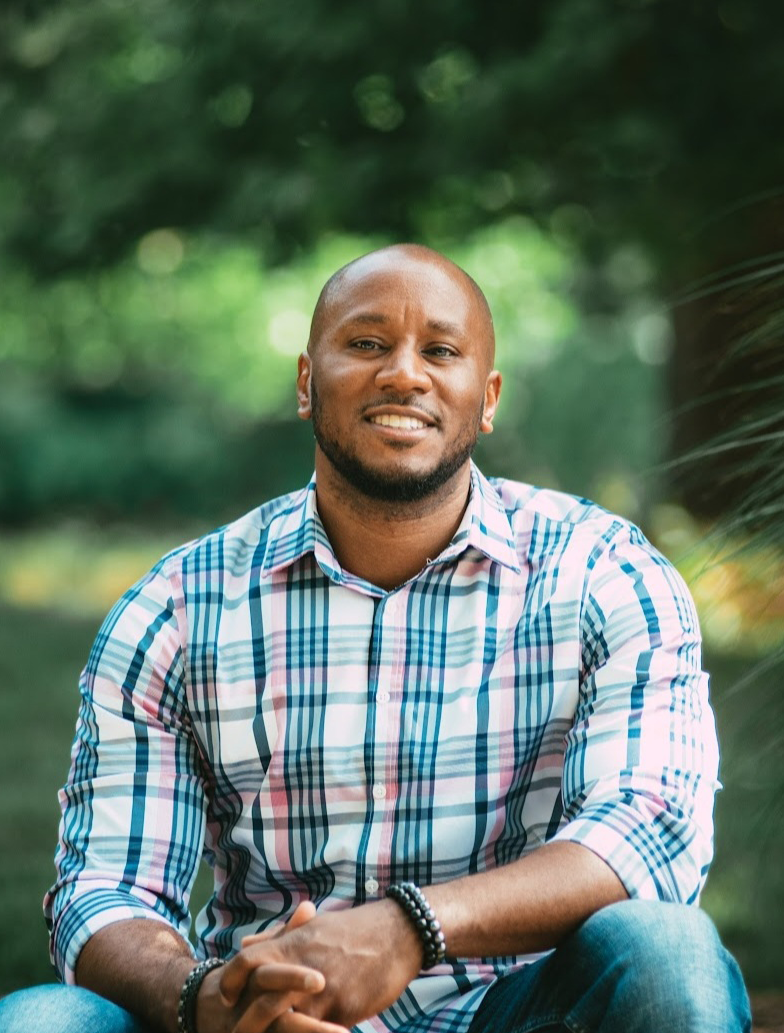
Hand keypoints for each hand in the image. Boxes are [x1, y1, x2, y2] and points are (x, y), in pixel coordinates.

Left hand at [220, 900, 423, 1028]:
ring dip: (279, 1032)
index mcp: (294, 944)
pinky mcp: (343, 1008)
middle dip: (248, 1025)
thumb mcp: (314, 928)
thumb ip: (278, 938)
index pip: (248, 961)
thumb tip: (245, 943)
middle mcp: (303, 966)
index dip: (232, 979)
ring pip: (288, 1023)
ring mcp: (323, 990)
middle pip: (263, 1002)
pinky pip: (318, 1032)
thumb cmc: (355, 931)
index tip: (226, 997)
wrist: (398, 933)